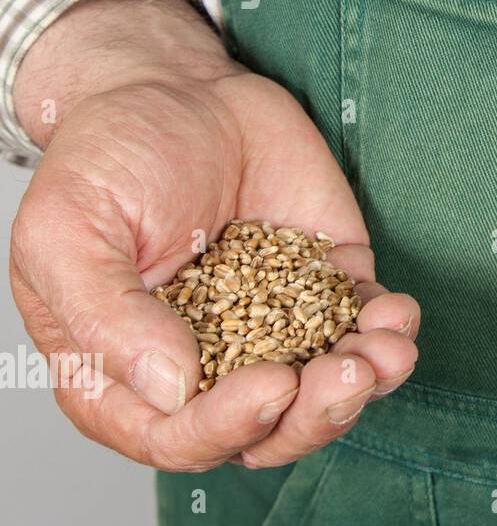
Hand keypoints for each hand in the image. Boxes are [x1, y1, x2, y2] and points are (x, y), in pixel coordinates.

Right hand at [10, 0, 418, 470]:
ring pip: (325, 391)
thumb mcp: (69, 232)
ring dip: (365, 383)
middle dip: (315, 417)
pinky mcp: (326, 286)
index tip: (272, 387)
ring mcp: (273, 327)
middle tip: (347, 376)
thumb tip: (171, 388)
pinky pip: (364, 329)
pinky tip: (398, 314)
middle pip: (266, 430)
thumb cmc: (110, 159)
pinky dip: (388, 333)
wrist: (175, 88)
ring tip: (387, 350)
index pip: (179, 437)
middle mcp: (206, 363)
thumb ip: (108, 316)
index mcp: (128, 371)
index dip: (228, 428)